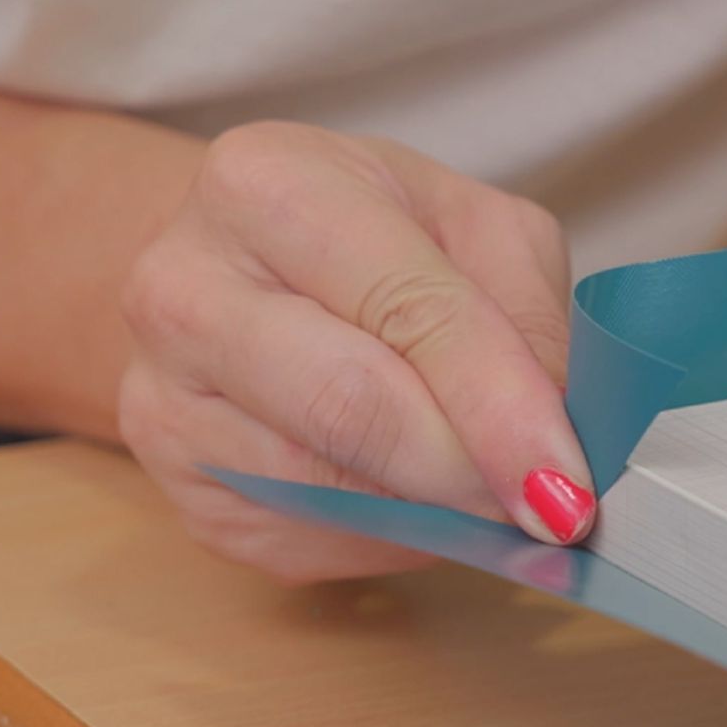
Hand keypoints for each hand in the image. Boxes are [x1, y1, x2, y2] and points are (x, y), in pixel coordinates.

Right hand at [118, 121, 593, 582]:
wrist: (245, 266)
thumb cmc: (376, 236)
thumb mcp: (476, 228)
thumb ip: (524, 316)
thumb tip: (559, 438)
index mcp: (268, 185)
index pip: (408, 308)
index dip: (499, 405)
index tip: (567, 478)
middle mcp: (186, 285)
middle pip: (349, 409)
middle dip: (468, 471)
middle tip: (550, 507)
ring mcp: (159, 395)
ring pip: (322, 491)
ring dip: (433, 512)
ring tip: (494, 496)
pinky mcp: (172, 486)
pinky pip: (298, 541)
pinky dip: (384, 539)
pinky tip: (416, 501)